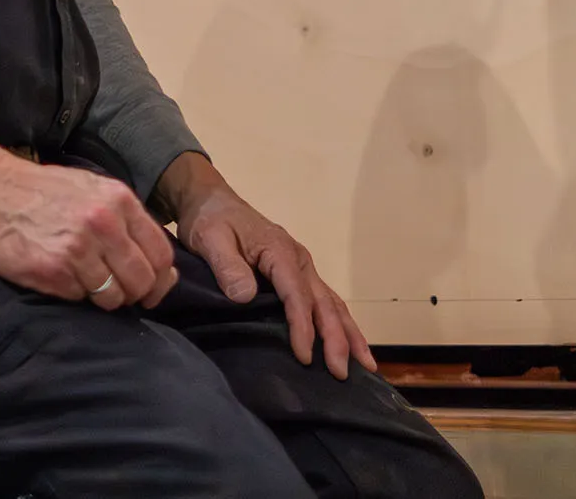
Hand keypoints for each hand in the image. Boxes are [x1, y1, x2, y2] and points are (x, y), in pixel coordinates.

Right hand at [0, 124, 176, 310]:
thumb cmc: (44, 192)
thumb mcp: (93, 190)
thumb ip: (127, 221)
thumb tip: (162, 264)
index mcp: (119, 201)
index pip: (161, 254)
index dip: (160, 278)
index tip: (150, 288)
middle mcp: (104, 224)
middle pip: (142, 280)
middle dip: (134, 293)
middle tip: (117, 291)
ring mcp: (78, 249)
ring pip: (114, 297)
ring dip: (103, 297)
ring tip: (84, 281)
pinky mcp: (54, 271)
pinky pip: (80, 299)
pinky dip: (74, 293)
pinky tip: (59, 275)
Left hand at [157, 153, 374, 379]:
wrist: (211, 201)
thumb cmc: (211, 220)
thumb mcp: (210, 239)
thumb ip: (227, 267)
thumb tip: (245, 297)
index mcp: (280, 252)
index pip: (297, 296)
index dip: (302, 328)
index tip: (304, 357)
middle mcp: (299, 260)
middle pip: (324, 303)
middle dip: (336, 339)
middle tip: (341, 373)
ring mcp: (301, 267)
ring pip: (332, 303)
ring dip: (349, 334)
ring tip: (365, 366)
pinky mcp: (297, 274)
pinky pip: (325, 301)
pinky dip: (340, 324)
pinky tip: (348, 345)